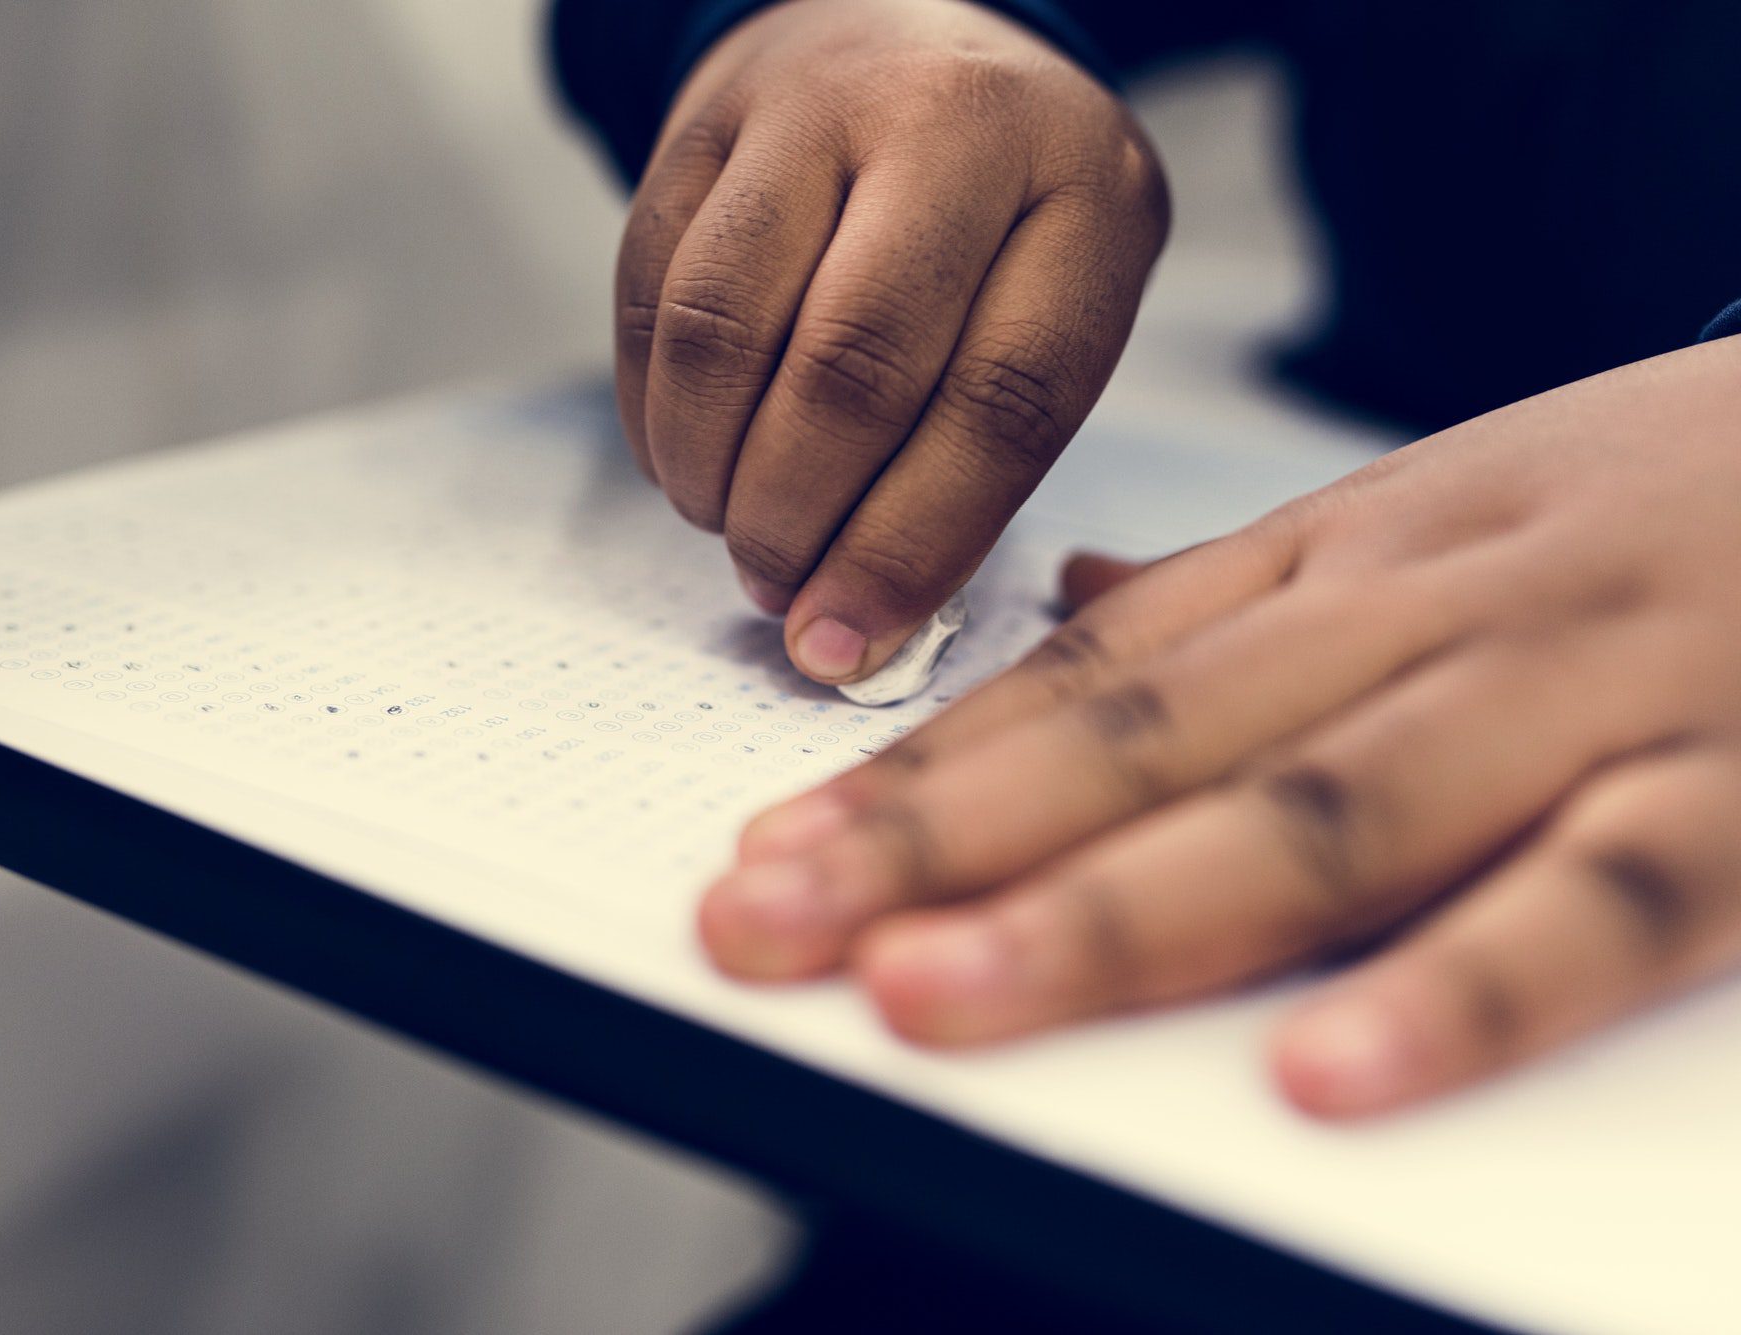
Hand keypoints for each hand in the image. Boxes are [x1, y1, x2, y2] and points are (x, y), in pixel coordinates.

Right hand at [617, 0, 1166, 682]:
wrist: (900, 26)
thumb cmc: (995, 213)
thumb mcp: (1055, 299)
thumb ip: (985, 449)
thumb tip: (858, 623)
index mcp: (1083, 193)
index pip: (1000, 405)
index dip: (910, 548)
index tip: (846, 643)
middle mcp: (952, 126)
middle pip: (852, 367)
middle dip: (796, 519)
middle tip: (778, 589)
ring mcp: (815, 108)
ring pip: (724, 327)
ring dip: (709, 471)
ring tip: (729, 525)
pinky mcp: (703, 123)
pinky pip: (650, 293)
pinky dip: (655, 410)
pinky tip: (687, 458)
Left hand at [699, 335, 1740, 1118]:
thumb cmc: (1645, 498)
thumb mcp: (1432, 505)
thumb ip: (1251, 585)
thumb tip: (1078, 596)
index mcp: (1343, 556)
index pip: (1089, 676)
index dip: (917, 770)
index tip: (774, 848)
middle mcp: (1419, 620)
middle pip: (1146, 743)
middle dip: (938, 843)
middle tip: (767, 921)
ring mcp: (1570, 704)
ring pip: (1313, 817)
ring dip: (1110, 914)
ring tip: (939, 996)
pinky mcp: (1737, 802)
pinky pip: (1587, 907)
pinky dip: (1456, 990)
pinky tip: (1318, 1075)